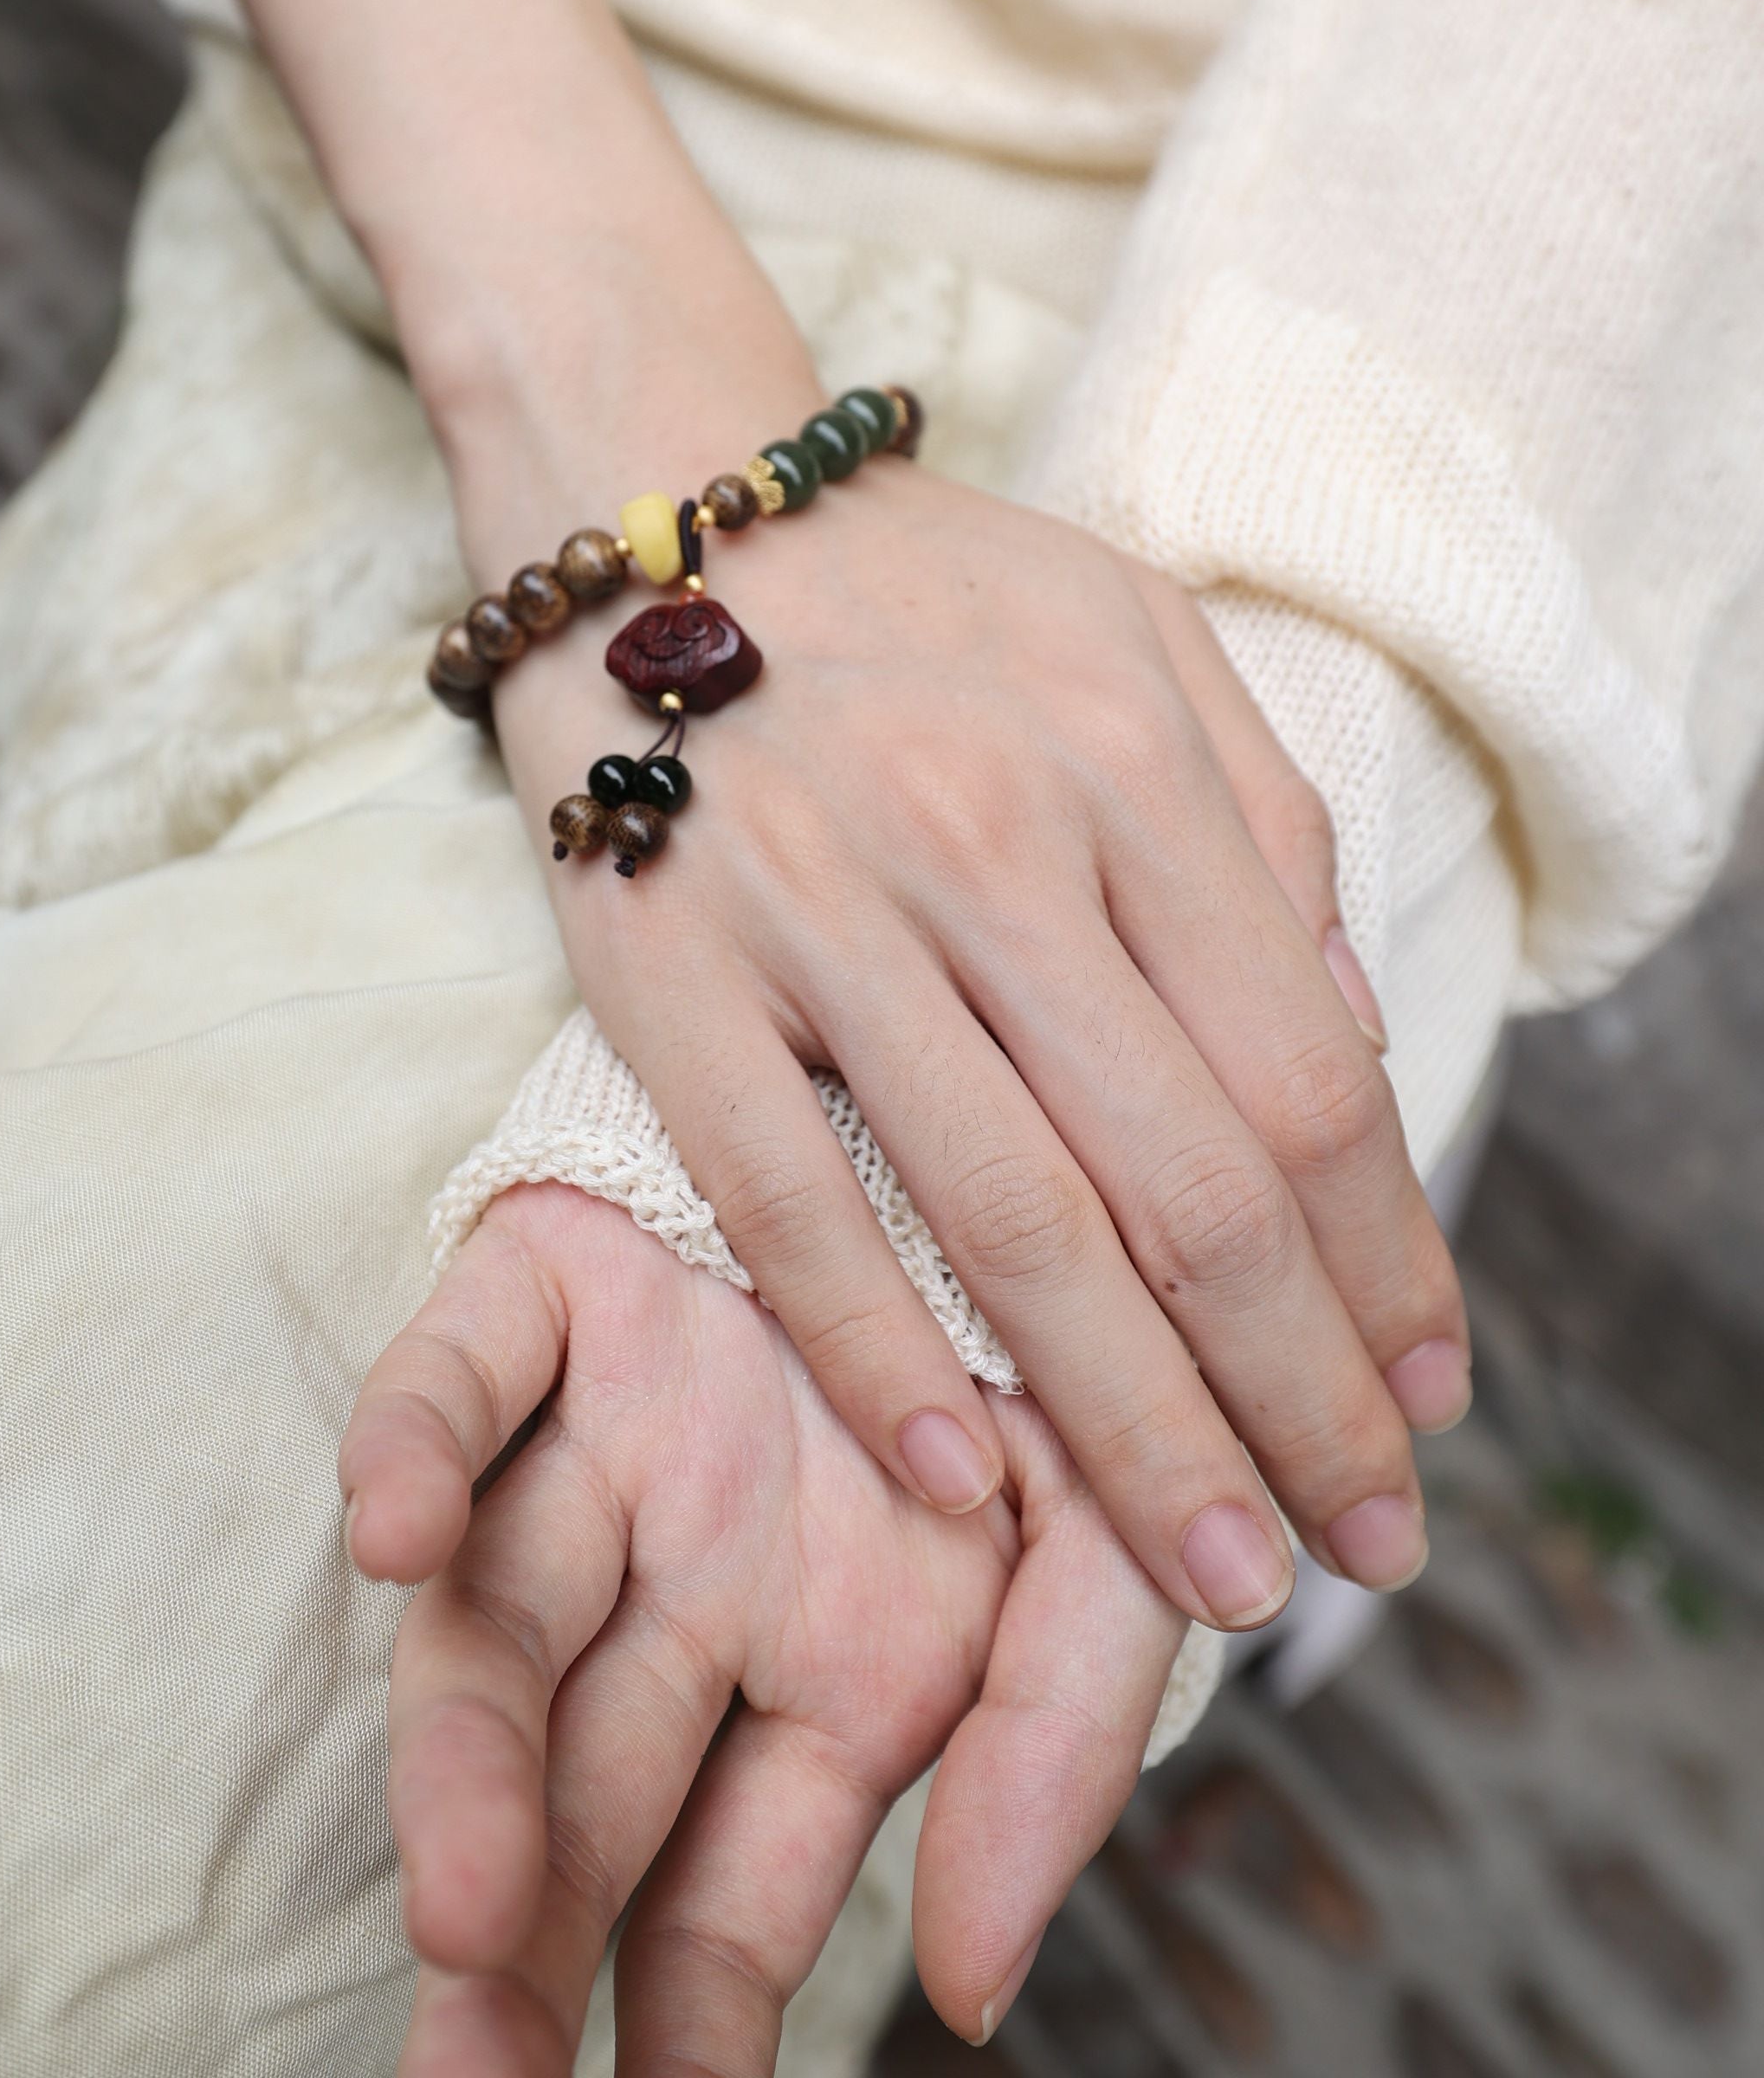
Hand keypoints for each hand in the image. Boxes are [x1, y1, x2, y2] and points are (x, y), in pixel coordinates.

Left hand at [339, 1185, 1185, 2077]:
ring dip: (468, 1778)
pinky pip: (463, 1373)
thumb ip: (1050, 1762)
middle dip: (510, 2028)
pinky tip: (401, 1537)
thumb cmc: (1100, 1340)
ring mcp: (613, 1441)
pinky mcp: (553, 1282)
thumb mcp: (1126, 1562)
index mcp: (823, 1678)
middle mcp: (690, 1590)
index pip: (722, 1930)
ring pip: (498, 1639)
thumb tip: (958, 1992)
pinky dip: (421, 1447)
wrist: (1063, 1094)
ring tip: (466, 1921)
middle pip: (574, 1832)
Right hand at [492, 464, 1466, 1631]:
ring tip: (1218, 1582)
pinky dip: (878, 1356)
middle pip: (1191, 1183)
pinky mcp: (664, 967)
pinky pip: (784, 1200)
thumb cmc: (918, 591)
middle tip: (1363, 1549)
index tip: (1427, 1401)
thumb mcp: (1136, 635)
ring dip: (1137, 1432)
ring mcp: (824, 910)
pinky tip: (967, 1486)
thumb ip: (1262, 823)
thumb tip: (1359, 1039)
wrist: (650, 495)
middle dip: (1298, 1401)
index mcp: (1132, 760)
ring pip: (1016, 1223)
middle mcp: (996, 839)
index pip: (1305, 1074)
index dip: (1386, 1264)